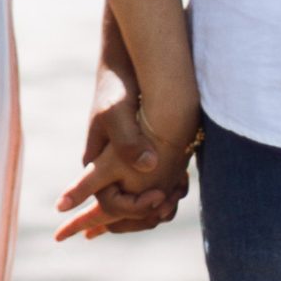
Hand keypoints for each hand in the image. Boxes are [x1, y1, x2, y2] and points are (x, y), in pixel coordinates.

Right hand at [55, 75, 196, 241]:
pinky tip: (183, 178)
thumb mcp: (117, 112)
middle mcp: (110, 169)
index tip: (157, 198)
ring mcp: (128, 163)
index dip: (132, 210)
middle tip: (170, 202)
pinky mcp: (145, 154)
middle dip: (146, 215)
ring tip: (179, 189)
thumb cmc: (117, 86)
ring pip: (142, 199)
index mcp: (97, 164)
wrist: (128, 66)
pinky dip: (169, 187)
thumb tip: (148, 167)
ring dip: (161, 203)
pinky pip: (155, 184)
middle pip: (125, 211)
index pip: (109, 206)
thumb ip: (128, 141)